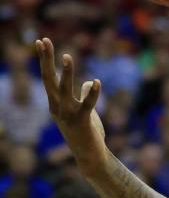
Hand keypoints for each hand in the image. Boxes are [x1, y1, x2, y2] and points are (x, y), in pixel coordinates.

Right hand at [36, 38, 106, 172]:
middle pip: (49, 79)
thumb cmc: (86, 132)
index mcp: (55, 103)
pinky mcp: (83, 121)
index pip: (47, 77)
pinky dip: (93, 94)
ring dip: (66, 73)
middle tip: (44, 41)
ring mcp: (68, 115)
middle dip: (47, 59)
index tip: (41, 41)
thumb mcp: (84, 111)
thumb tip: (89, 82)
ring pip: (65, 90)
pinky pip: (87, 105)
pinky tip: (97, 82)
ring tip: (67, 56)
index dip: (45, 59)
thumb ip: (84, 95)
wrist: (90, 156)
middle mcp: (57, 107)